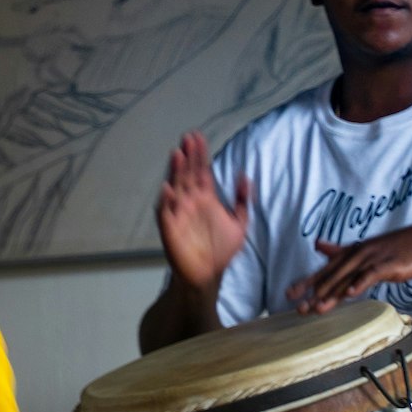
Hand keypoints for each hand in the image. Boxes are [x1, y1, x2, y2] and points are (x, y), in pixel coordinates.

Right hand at [156, 132, 250, 290]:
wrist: (209, 274)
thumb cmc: (221, 250)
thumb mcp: (240, 224)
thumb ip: (243, 201)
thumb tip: (245, 177)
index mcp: (206, 198)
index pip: (202, 171)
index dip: (200, 155)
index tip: (198, 137)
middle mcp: (190, 202)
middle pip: (188, 174)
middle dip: (188, 156)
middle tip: (188, 138)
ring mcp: (179, 213)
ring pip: (176, 187)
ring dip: (176, 171)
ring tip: (178, 154)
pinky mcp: (171, 228)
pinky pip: (166, 212)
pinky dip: (166, 200)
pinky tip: (168, 188)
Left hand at [286, 223, 411, 313]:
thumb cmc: (400, 247)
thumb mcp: (368, 248)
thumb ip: (341, 250)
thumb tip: (318, 245)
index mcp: (352, 253)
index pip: (325, 271)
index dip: (307, 283)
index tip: (289, 294)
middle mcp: (358, 255)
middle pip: (332, 277)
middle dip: (314, 293)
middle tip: (298, 308)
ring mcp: (373, 259)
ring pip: (347, 278)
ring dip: (332, 294)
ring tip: (316, 308)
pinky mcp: (389, 264)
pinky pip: (371, 275)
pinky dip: (360, 283)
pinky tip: (351, 294)